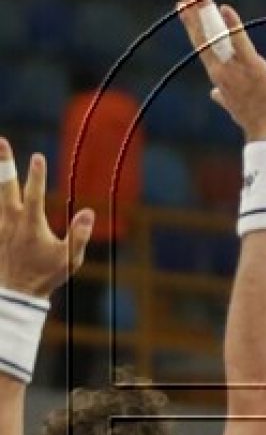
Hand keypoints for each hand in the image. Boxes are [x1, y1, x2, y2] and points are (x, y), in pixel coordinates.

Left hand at [0, 138, 91, 298]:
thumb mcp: (69, 260)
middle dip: (5, 163)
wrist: (15, 293)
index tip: (38, 156)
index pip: (33, 194)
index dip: (36, 175)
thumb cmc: (45, 276)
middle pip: (6, 186)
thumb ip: (79, 235)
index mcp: (30, 224)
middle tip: (2, 141)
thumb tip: (87, 212)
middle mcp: (10, 220)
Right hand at [175, 0, 265, 141]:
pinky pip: (241, 44)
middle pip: (202, 35)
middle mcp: (223, 71)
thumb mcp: (236, 108)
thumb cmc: (257, 121)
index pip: (201, 44)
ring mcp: (236, 70)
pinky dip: (233, 26)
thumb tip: (215, 95)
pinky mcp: (254, 69)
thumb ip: (224, 98)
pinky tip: (226, 9)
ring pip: (216, 35)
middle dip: (193, 10)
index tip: (181, 5)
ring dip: (205, 12)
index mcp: (219, 76)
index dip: (191, 24)